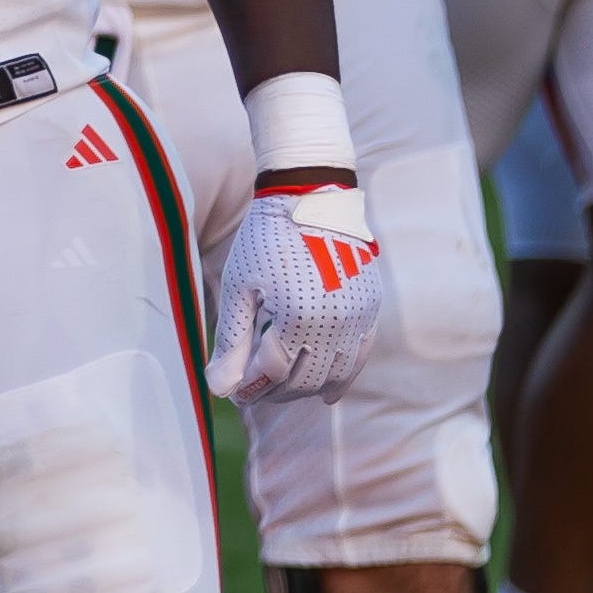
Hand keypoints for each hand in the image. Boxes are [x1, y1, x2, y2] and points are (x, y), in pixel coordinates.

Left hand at [210, 181, 382, 405]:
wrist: (311, 200)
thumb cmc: (265, 241)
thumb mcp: (240, 289)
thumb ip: (232, 342)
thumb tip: (220, 389)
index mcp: (298, 313)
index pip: (273, 370)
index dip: (251, 387)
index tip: (234, 392)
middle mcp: (335, 319)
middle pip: (305, 378)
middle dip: (275, 392)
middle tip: (253, 391)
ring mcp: (358, 314)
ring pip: (337, 373)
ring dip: (307, 388)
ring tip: (282, 389)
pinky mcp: (371, 307)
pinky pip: (361, 354)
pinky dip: (344, 375)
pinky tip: (327, 392)